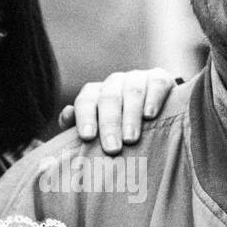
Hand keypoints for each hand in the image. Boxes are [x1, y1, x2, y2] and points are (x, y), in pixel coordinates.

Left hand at [58, 68, 178, 153]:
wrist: (158, 113)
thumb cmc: (120, 129)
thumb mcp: (100, 129)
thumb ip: (79, 126)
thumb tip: (66, 115)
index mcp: (96, 93)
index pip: (85, 101)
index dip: (85, 118)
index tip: (87, 137)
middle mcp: (115, 83)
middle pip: (109, 98)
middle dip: (109, 124)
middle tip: (112, 148)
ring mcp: (138, 78)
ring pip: (132, 92)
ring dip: (130, 116)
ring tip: (130, 139)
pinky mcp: (160, 78)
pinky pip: (156, 84)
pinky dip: (153, 99)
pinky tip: (150, 115)